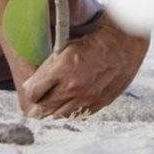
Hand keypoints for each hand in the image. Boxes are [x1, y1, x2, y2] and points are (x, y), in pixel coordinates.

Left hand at [20, 15, 149, 117]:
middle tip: (35, 104)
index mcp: (62, 69)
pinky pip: (79, 114)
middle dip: (39, 105)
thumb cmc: (94, 38)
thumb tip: (32, 83)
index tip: (30, 88)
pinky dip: (71, 111)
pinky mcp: (99, 102)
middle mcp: (73, 87)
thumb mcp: (66, 46)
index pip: (33, 92)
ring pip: (61, 114)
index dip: (30, 91)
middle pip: (45, 107)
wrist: (123, 42)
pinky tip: (69, 105)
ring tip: (50, 106)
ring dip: (53, 110)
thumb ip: (49, 65)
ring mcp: (87, 97)